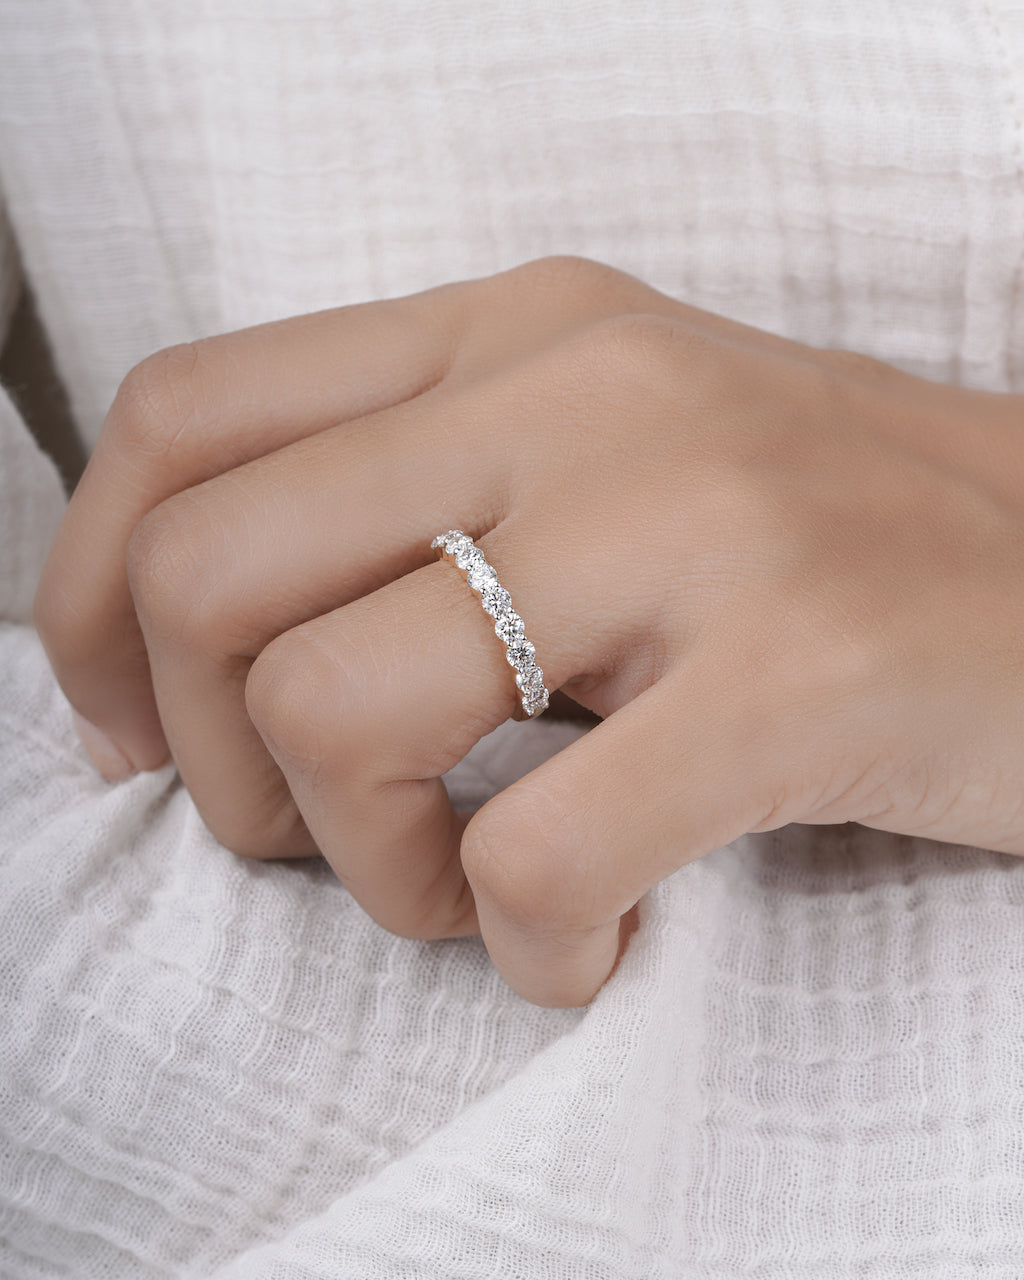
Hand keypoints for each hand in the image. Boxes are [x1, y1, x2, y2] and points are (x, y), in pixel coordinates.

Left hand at [34, 256, 1023, 1005]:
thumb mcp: (594, 457)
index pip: (183, 422)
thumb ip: (413, 500)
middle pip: (209, 578)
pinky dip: (524, 949)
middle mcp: (579, 395)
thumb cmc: (807, 540)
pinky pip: (535, 859)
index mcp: (511, 333)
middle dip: (213, 765)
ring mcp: (691, 523)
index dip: (90, 598)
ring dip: (364, 866)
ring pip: (334, 715)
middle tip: (311, 832)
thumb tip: (195, 640)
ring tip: (464, 884)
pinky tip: (588, 943)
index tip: (138, 732)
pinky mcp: (793, 674)